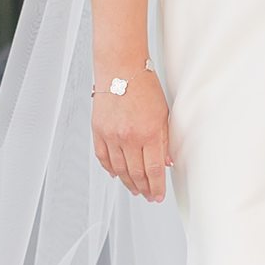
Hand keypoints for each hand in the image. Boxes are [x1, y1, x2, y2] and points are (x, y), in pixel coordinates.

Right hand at [92, 64, 171, 201]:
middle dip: (144, 189)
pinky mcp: (98, 131)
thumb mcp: (163, 113)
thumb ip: (164, 140)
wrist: (120, 68)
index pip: (153, 170)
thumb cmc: (144, 86)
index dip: (156, 187)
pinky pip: (103, 157)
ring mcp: (112, 135)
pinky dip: (110, 169)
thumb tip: (166, 163)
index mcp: (149, 132)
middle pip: (136, 173)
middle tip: (148, 196)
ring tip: (135, 189)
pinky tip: (116, 175)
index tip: (158, 196)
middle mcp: (129, 137)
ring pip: (119, 169)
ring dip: (128, 182)